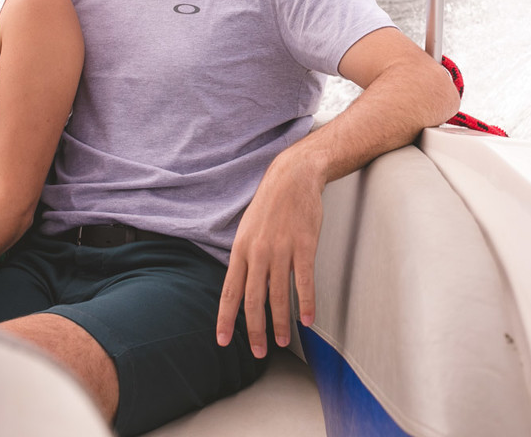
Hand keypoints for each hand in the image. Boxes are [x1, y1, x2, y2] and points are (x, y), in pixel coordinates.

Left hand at [215, 151, 324, 357]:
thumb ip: (244, 259)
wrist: (293, 177)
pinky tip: (307, 320)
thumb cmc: (270, 205)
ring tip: (282, 342)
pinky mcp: (305, 245)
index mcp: (240, 250)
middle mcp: (258, 252)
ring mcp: (282, 249)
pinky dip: (305, 303)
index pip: (230, 291)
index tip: (223, 341)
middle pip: (254, 300)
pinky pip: (304, 282)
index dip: (225, 319)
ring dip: (280, 323)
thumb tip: (241, 287)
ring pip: (279, 295)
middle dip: (254, 330)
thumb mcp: (247, 230)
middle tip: (257, 352)